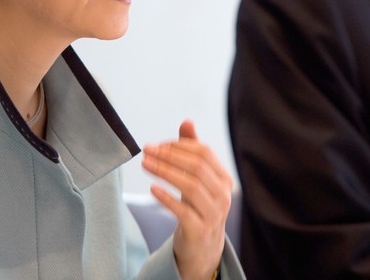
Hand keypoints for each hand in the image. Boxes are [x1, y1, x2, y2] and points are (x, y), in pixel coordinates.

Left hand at [142, 120, 232, 279]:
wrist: (203, 247)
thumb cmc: (198, 206)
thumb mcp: (197, 179)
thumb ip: (192, 150)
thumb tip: (187, 121)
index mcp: (224, 178)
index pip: (204, 153)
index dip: (180, 145)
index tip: (158, 145)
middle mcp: (223, 195)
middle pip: (197, 167)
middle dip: (169, 156)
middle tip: (147, 150)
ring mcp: (214, 214)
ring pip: (191, 187)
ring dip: (165, 173)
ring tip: (145, 165)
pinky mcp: (200, 230)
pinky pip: (183, 211)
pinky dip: (167, 198)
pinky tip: (152, 189)